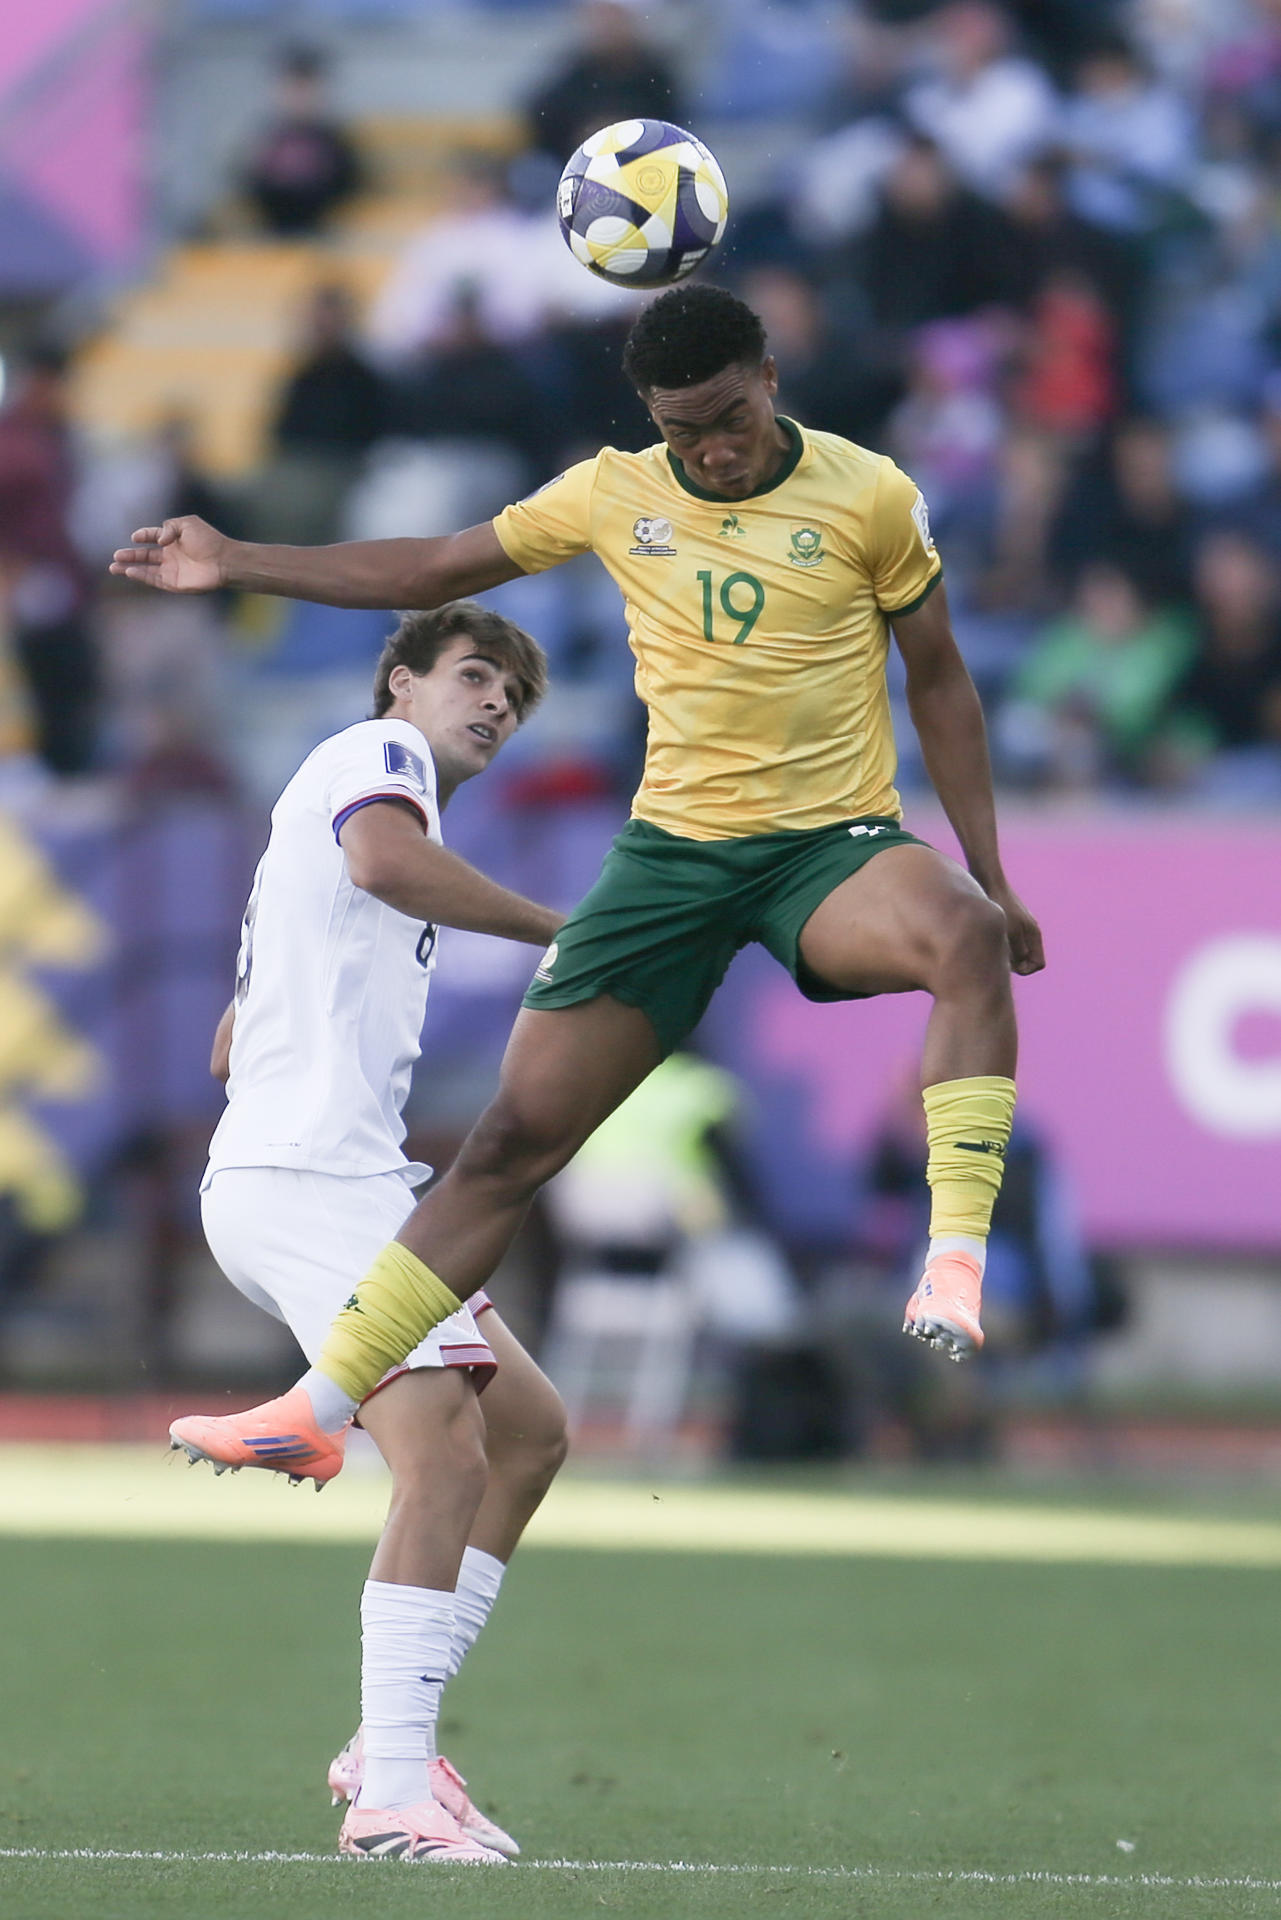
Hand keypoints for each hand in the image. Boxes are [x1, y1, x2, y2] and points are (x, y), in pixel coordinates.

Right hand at [109, 516, 228, 592]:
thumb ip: (169, 527)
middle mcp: (171, 555)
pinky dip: (142, 576)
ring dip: (130, 568)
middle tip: (115, 556)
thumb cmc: (209, 540)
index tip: (135, 537)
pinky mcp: (175, 583)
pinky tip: (130, 571)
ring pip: (146, 570)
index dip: (143, 536)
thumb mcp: (187, 524)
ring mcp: (172, 570)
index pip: (153, 537)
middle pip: (145, 556)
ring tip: (114, 567)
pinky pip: (154, 580)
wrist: (224, 560)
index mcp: (174, 539)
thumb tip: (158, 541)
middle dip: (129, 556)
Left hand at [990, 883, 1044, 975]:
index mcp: (1034, 934)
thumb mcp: (1011, 931)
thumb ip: (1018, 951)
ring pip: (1016, 952)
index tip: (1010, 965)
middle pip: (1027, 959)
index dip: (1026, 970)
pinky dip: (999, 946)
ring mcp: (1018, 927)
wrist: (990, 881)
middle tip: (998, 958)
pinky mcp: (1007, 922)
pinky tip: (986, 942)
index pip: (1039, 963)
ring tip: (991, 950)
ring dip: (1006, 955)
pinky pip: (1007, 943)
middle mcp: (1029, 932)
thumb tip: (1020, 966)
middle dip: (1015, 964)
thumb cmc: (1001, 905)